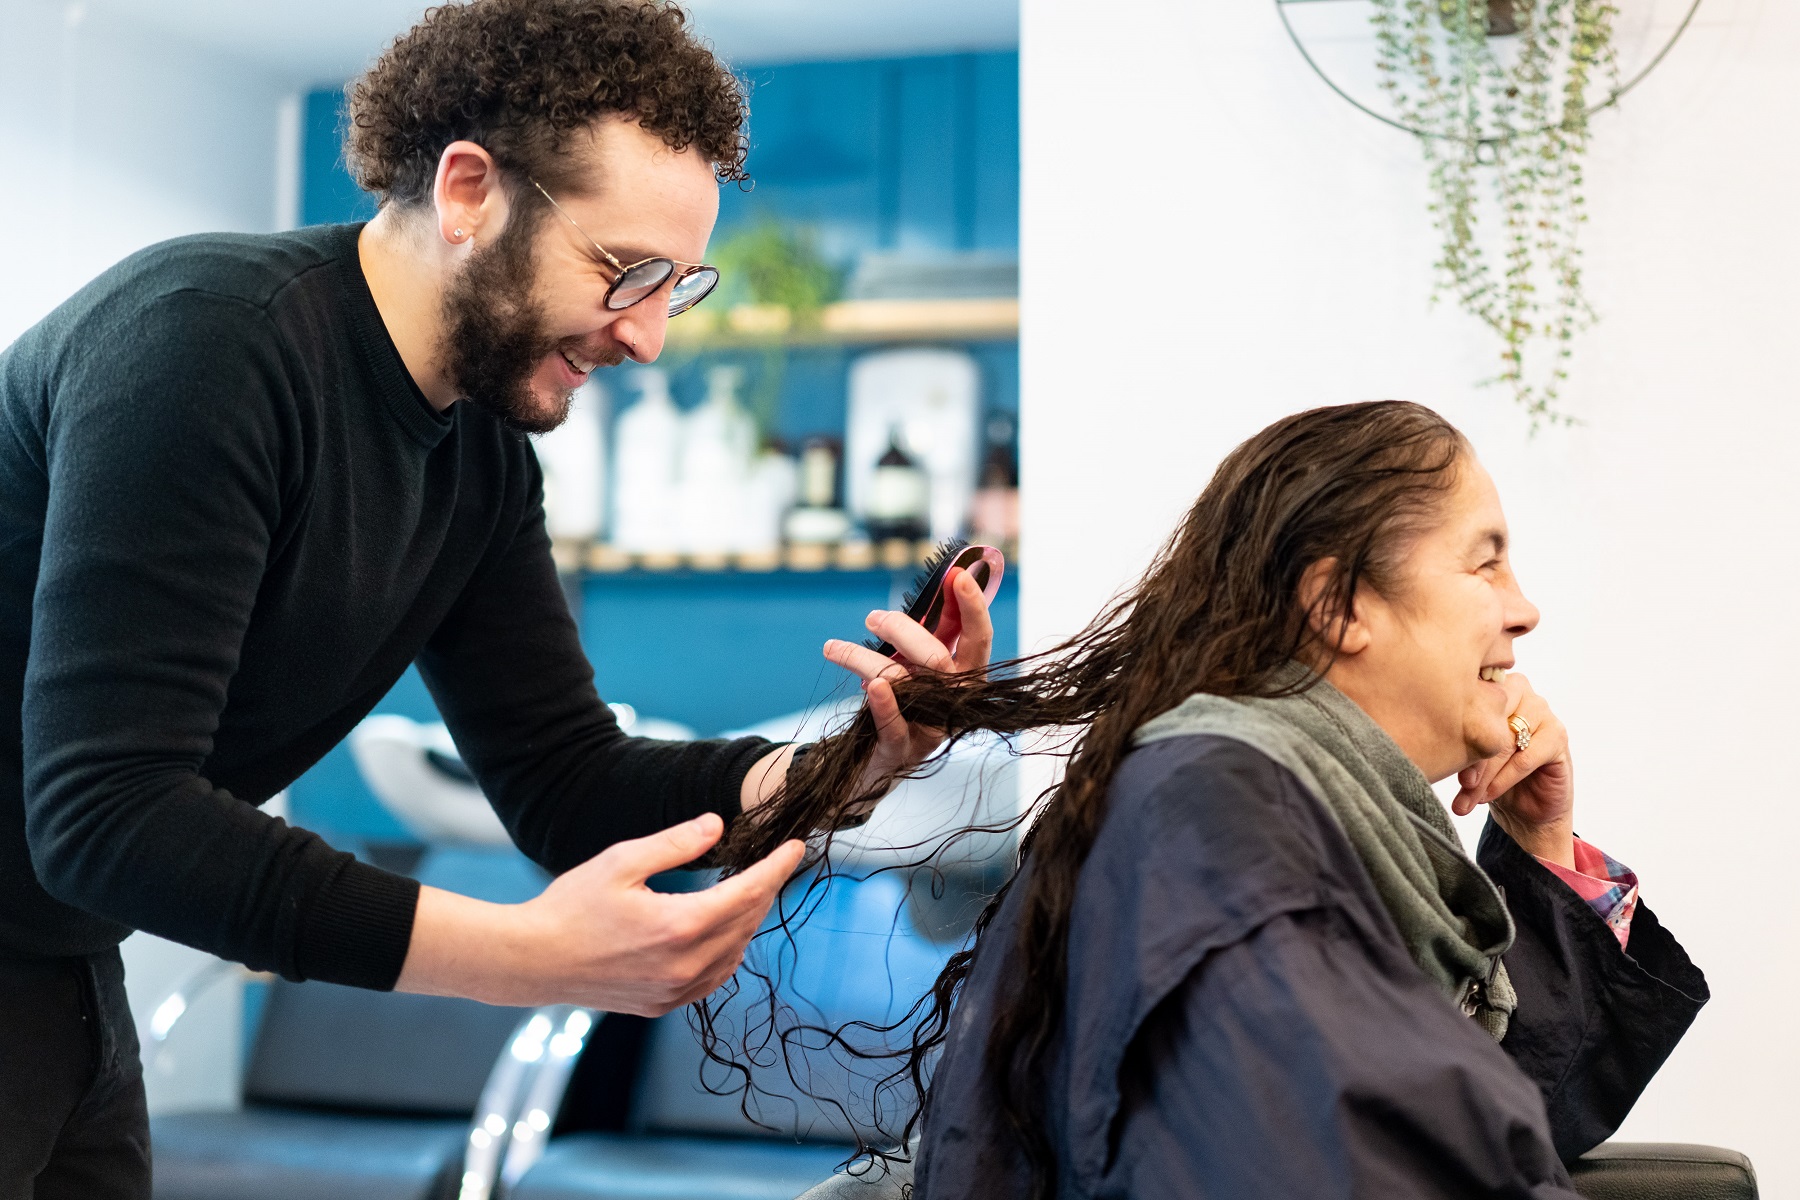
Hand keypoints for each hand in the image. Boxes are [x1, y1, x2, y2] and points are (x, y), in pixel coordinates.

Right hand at [398, 813, 804, 1012]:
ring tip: (749, 891)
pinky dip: (728, 951)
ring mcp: (675, 991)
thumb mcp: (623, 861)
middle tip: (774, 862)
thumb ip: (676, 843)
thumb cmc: (570, 907)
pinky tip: (723, 931)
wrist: (532, 961)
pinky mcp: (662, 1005)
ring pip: (735, 953)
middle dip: (765, 889)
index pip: (749, 893)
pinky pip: (714, 977)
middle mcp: (685, 965)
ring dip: (748, 921)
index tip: (796, 846)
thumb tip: (718, 825)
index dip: (777, 867)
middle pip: (747, 922)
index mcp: (680, 926)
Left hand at [820, 565, 995, 806]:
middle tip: (872, 618)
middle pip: (937, 658)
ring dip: (864, 658)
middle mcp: (955, 702)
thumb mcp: (919, 664)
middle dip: (903, 629)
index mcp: (966, 677)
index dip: (973, 607)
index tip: (958, 575)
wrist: (878, 760)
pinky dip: (884, 703)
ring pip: (904, 682)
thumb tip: (942, 584)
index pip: (978, 639)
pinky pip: (896, 725)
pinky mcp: (904, 748)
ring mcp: (932, 727)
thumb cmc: (904, 702)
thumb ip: (932, 633)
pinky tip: (874, 687)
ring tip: (833, 648)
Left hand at [1451, 672, 1575, 868]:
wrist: (1525, 808)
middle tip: (1460, 783)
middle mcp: (1518, 691)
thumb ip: (1455, 748)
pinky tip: (1489, 795)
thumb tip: (1433, 754)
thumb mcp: (1467, 759)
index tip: (1442, 763)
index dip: (1455, 734)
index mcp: (1490, 686)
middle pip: (1489, 720)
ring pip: (1506, 740)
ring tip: (1470, 795)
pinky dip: (1505, 779)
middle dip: (1472, 756)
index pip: (1469, 703)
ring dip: (1487, 772)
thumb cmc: (1489, 775)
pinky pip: (1526, 757)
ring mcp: (1541, 711)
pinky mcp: (1558, 736)